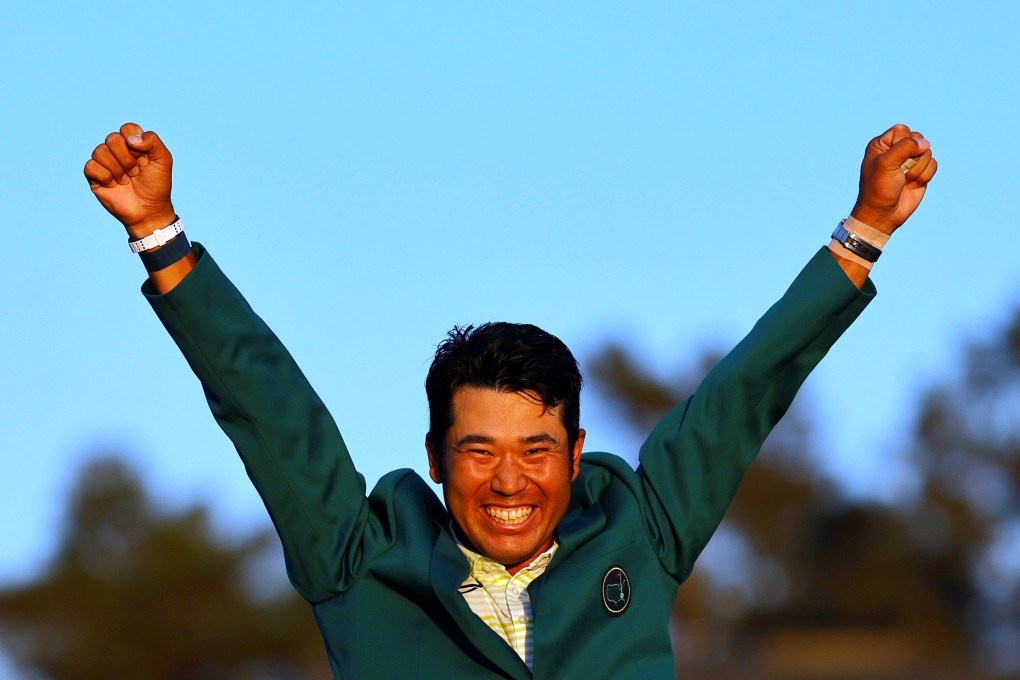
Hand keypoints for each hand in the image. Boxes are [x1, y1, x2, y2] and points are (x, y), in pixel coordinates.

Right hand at [84, 123, 176, 239]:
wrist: (149, 210)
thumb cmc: (157, 186)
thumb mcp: (164, 161)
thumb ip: (153, 141)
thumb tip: (130, 139)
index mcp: (133, 143)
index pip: (127, 128)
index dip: (135, 142)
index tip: (144, 158)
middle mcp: (116, 150)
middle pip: (112, 138)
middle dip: (127, 158)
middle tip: (135, 172)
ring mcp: (104, 162)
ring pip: (99, 151)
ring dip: (118, 169)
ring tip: (126, 180)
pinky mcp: (94, 176)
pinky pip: (90, 166)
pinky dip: (106, 177)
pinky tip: (114, 185)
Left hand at [850, 123, 937, 233]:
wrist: (884, 213)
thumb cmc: (879, 188)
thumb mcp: (886, 163)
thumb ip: (905, 146)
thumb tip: (925, 143)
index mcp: (882, 144)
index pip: (902, 130)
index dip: (903, 143)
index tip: (893, 159)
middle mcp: (896, 150)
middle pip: (918, 139)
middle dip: (912, 157)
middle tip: (900, 171)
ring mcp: (909, 161)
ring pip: (927, 152)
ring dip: (917, 169)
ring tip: (904, 180)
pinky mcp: (921, 171)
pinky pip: (933, 165)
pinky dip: (924, 176)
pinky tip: (912, 185)